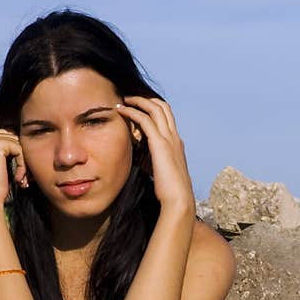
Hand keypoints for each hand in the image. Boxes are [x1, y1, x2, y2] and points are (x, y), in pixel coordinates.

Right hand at [0, 129, 27, 213]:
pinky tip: (18, 178)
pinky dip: (22, 164)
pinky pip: (19, 149)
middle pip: (13, 138)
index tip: (18, 172)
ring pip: (18, 143)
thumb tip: (22, 137)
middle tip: (23, 176)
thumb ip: (5, 149)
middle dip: (21, 156)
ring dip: (23, 162)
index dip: (16, 153)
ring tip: (20, 178)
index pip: (7, 136)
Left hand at [115, 96, 195, 213]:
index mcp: (177, 144)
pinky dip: (132, 112)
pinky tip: (121, 111)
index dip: (153, 109)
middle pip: (163, 107)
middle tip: (130, 99)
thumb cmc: (170, 192)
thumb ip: (155, 162)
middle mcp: (175, 137)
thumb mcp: (162, 172)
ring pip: (155, 108)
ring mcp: (169, 138)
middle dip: (146, 99)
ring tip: (124, 100)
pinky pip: (145, 119)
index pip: (167, 118)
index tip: (138, 109)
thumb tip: (144, 160)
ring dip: (138, 101)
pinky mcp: (160, 143)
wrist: (178, 199)